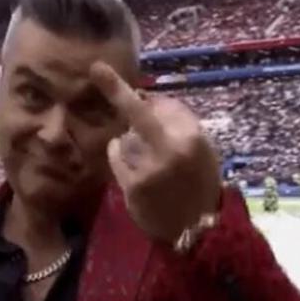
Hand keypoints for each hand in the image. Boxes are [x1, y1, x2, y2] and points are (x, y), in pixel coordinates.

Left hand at [90, 61, 221, 241]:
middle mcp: (171, 149)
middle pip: (138, 112)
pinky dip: (120, 155)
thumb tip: (145, 99)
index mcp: (192, 138)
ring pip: (126, 137)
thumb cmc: (200, 185)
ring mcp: (149, 168)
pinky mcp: (132, 185)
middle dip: (116, 89)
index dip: (145, 99)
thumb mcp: (203, 151)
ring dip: (130, 142)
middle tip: (96, 68)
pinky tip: (135, 167)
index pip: (165, 106)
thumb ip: (178, 125)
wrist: (198, 231)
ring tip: (151, 164)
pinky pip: (117, 156)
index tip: (110, 73)